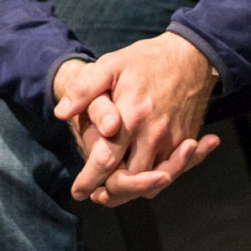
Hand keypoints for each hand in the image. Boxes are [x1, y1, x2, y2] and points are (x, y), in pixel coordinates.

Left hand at [53, 58, 183, 205]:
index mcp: (131, 117)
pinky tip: (141, 180)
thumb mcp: (110, 65)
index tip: (77, 192)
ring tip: (113, 193)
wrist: (190, 56)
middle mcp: (153, 135)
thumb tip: (60, 112)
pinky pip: (171, 172)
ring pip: (153, 182)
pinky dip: (155, 181)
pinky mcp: (186, 141)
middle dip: (112, 193)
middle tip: (96, 195)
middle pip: (130, 181)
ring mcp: (173, 140)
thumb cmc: (145, 60)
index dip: (89, 180)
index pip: (106, 161)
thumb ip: (84, 89)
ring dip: (133, 191)